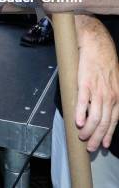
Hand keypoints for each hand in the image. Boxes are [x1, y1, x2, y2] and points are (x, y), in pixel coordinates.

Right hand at [76, 17, 118, 150]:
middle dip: (97, 137)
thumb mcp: (114, 81)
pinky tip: (77, 122)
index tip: (103, 144)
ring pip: (94, 116)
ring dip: (88, 130)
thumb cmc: (103, 61)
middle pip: (104, 123)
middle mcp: (109, 96)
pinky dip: (81, 114)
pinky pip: (83, 102)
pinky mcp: (85, 83)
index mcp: (117, 96)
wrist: (96, 44)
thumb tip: (101, 107)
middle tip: (90, 146)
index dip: (109, 135)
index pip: (114, 121)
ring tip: (81, 136)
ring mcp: (97, 90)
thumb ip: (110, 95)